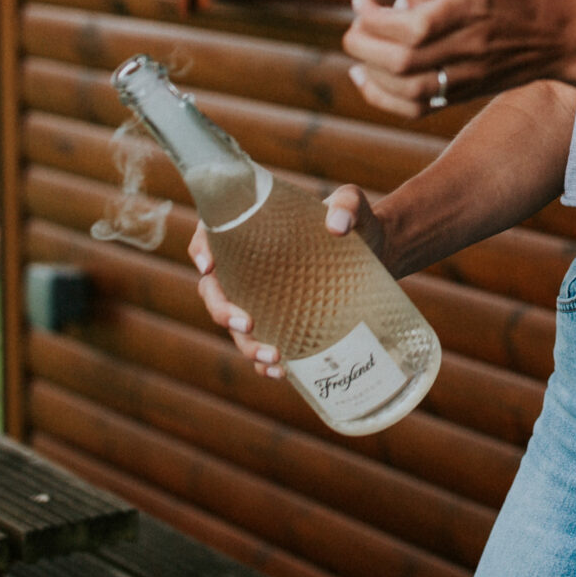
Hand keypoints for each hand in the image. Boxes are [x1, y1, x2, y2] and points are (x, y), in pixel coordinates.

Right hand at [191, 186, 385, 376]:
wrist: (374, 251)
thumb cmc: (354, 221)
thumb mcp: (352, 205)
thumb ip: (346, 205)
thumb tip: (336, 226)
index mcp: (252, 227)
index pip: (211, 233)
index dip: (200, 247)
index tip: (209, 265)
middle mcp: (246, 265)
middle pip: (213, 288)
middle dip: (222, 310)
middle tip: (248, 324)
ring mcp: (259, 296)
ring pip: (233, 324)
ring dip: (246, 345)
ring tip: (274, 358)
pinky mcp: (278, 320)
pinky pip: (259, 344)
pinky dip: (263, 364)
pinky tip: (282, 372)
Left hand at [343, 0, 575, 118]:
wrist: (559, 34)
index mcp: (469, 10)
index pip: (411, 27)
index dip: (375, 18)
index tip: (362, 2)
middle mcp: (466, 48)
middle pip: (401, 61)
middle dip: (363, 42)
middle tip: (356, 21)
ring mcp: (465, 77)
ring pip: (404, 88)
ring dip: (368, 67)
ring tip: (359, 42)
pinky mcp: (463, 94)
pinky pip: (415, 107)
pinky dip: (381, 97)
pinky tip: (364, 77)